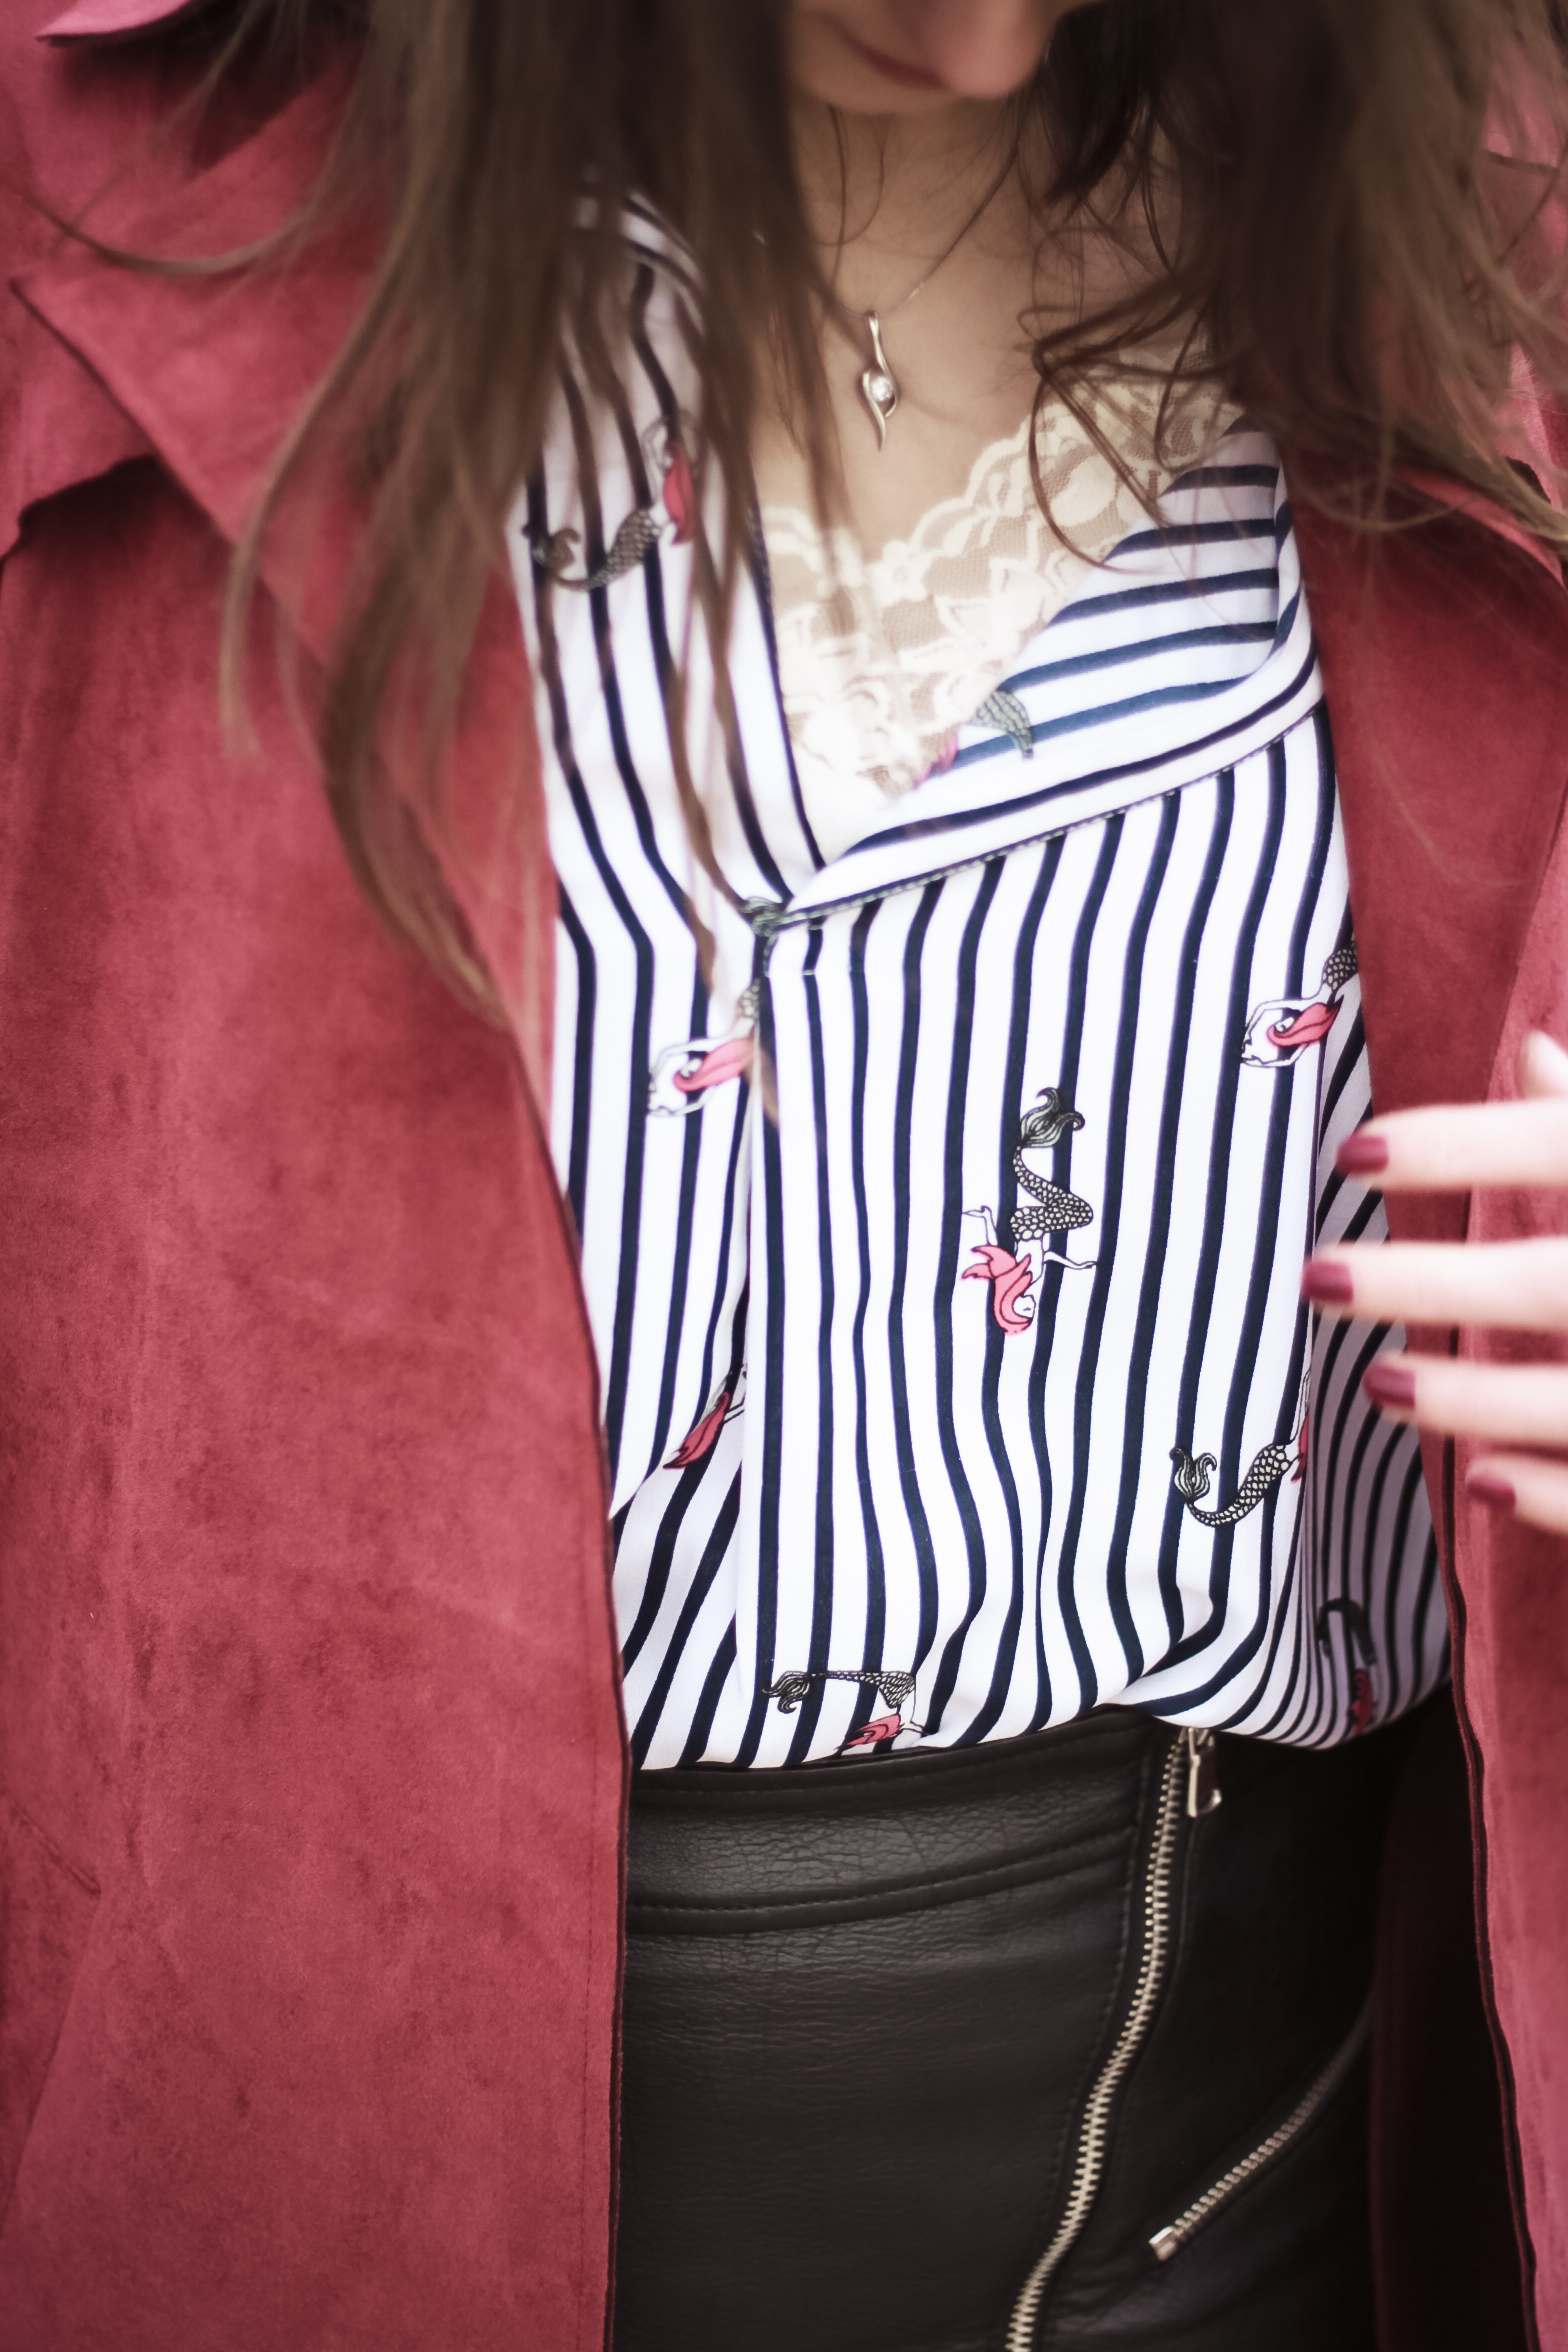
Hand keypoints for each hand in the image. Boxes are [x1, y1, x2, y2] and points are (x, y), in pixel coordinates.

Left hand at [1300, 1030, 1567, 1535]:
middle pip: (1555, 1284)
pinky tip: (1483, 1479)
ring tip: (1380, 1384)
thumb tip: (1529, 1051)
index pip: (1566, 1147)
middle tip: (1318, 1277)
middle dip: (1428, 1284)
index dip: (1459, 1145)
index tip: (1355, 1151)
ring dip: (1471, 1398)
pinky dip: (1558, 1494)